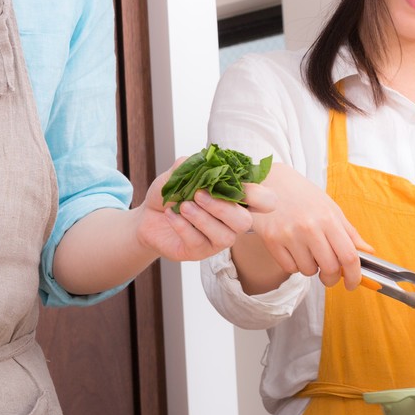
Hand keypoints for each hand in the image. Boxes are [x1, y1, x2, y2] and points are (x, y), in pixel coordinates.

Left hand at [135, 158, 265, 261]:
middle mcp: (232, 222)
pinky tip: (171, 215)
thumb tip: (209, 163)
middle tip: (198, 194)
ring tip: (183, 206)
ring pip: (225, 236)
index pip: (265, 201)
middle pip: (246, 221)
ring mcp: (217, 239)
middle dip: (222, 207)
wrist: (149, 215)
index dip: (256, 194)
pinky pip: (198, 241)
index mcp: (235, 199)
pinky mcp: (199, 252)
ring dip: (202, 218)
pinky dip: (182, 225)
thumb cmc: (173, 194)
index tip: (235, 184)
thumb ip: (196, 165)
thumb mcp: (182, 172)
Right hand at [235, 161, 370, 289]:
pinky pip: (290, 268)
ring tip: (307, 251)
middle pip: (330, 268)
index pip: (349, 256)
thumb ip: (349, 233)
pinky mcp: (272, 241)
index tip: (353, 283)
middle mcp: (309, 227)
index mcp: (328, 218)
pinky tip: (293, 249)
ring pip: (308, 271)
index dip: (355, 276)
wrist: (270, 181)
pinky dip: (294, 264)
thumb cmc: (303, 195)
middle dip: (332, 277)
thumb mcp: (330, 208)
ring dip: (311, 268)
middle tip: (330, 273)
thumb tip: (368, 252)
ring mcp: (289, 235)